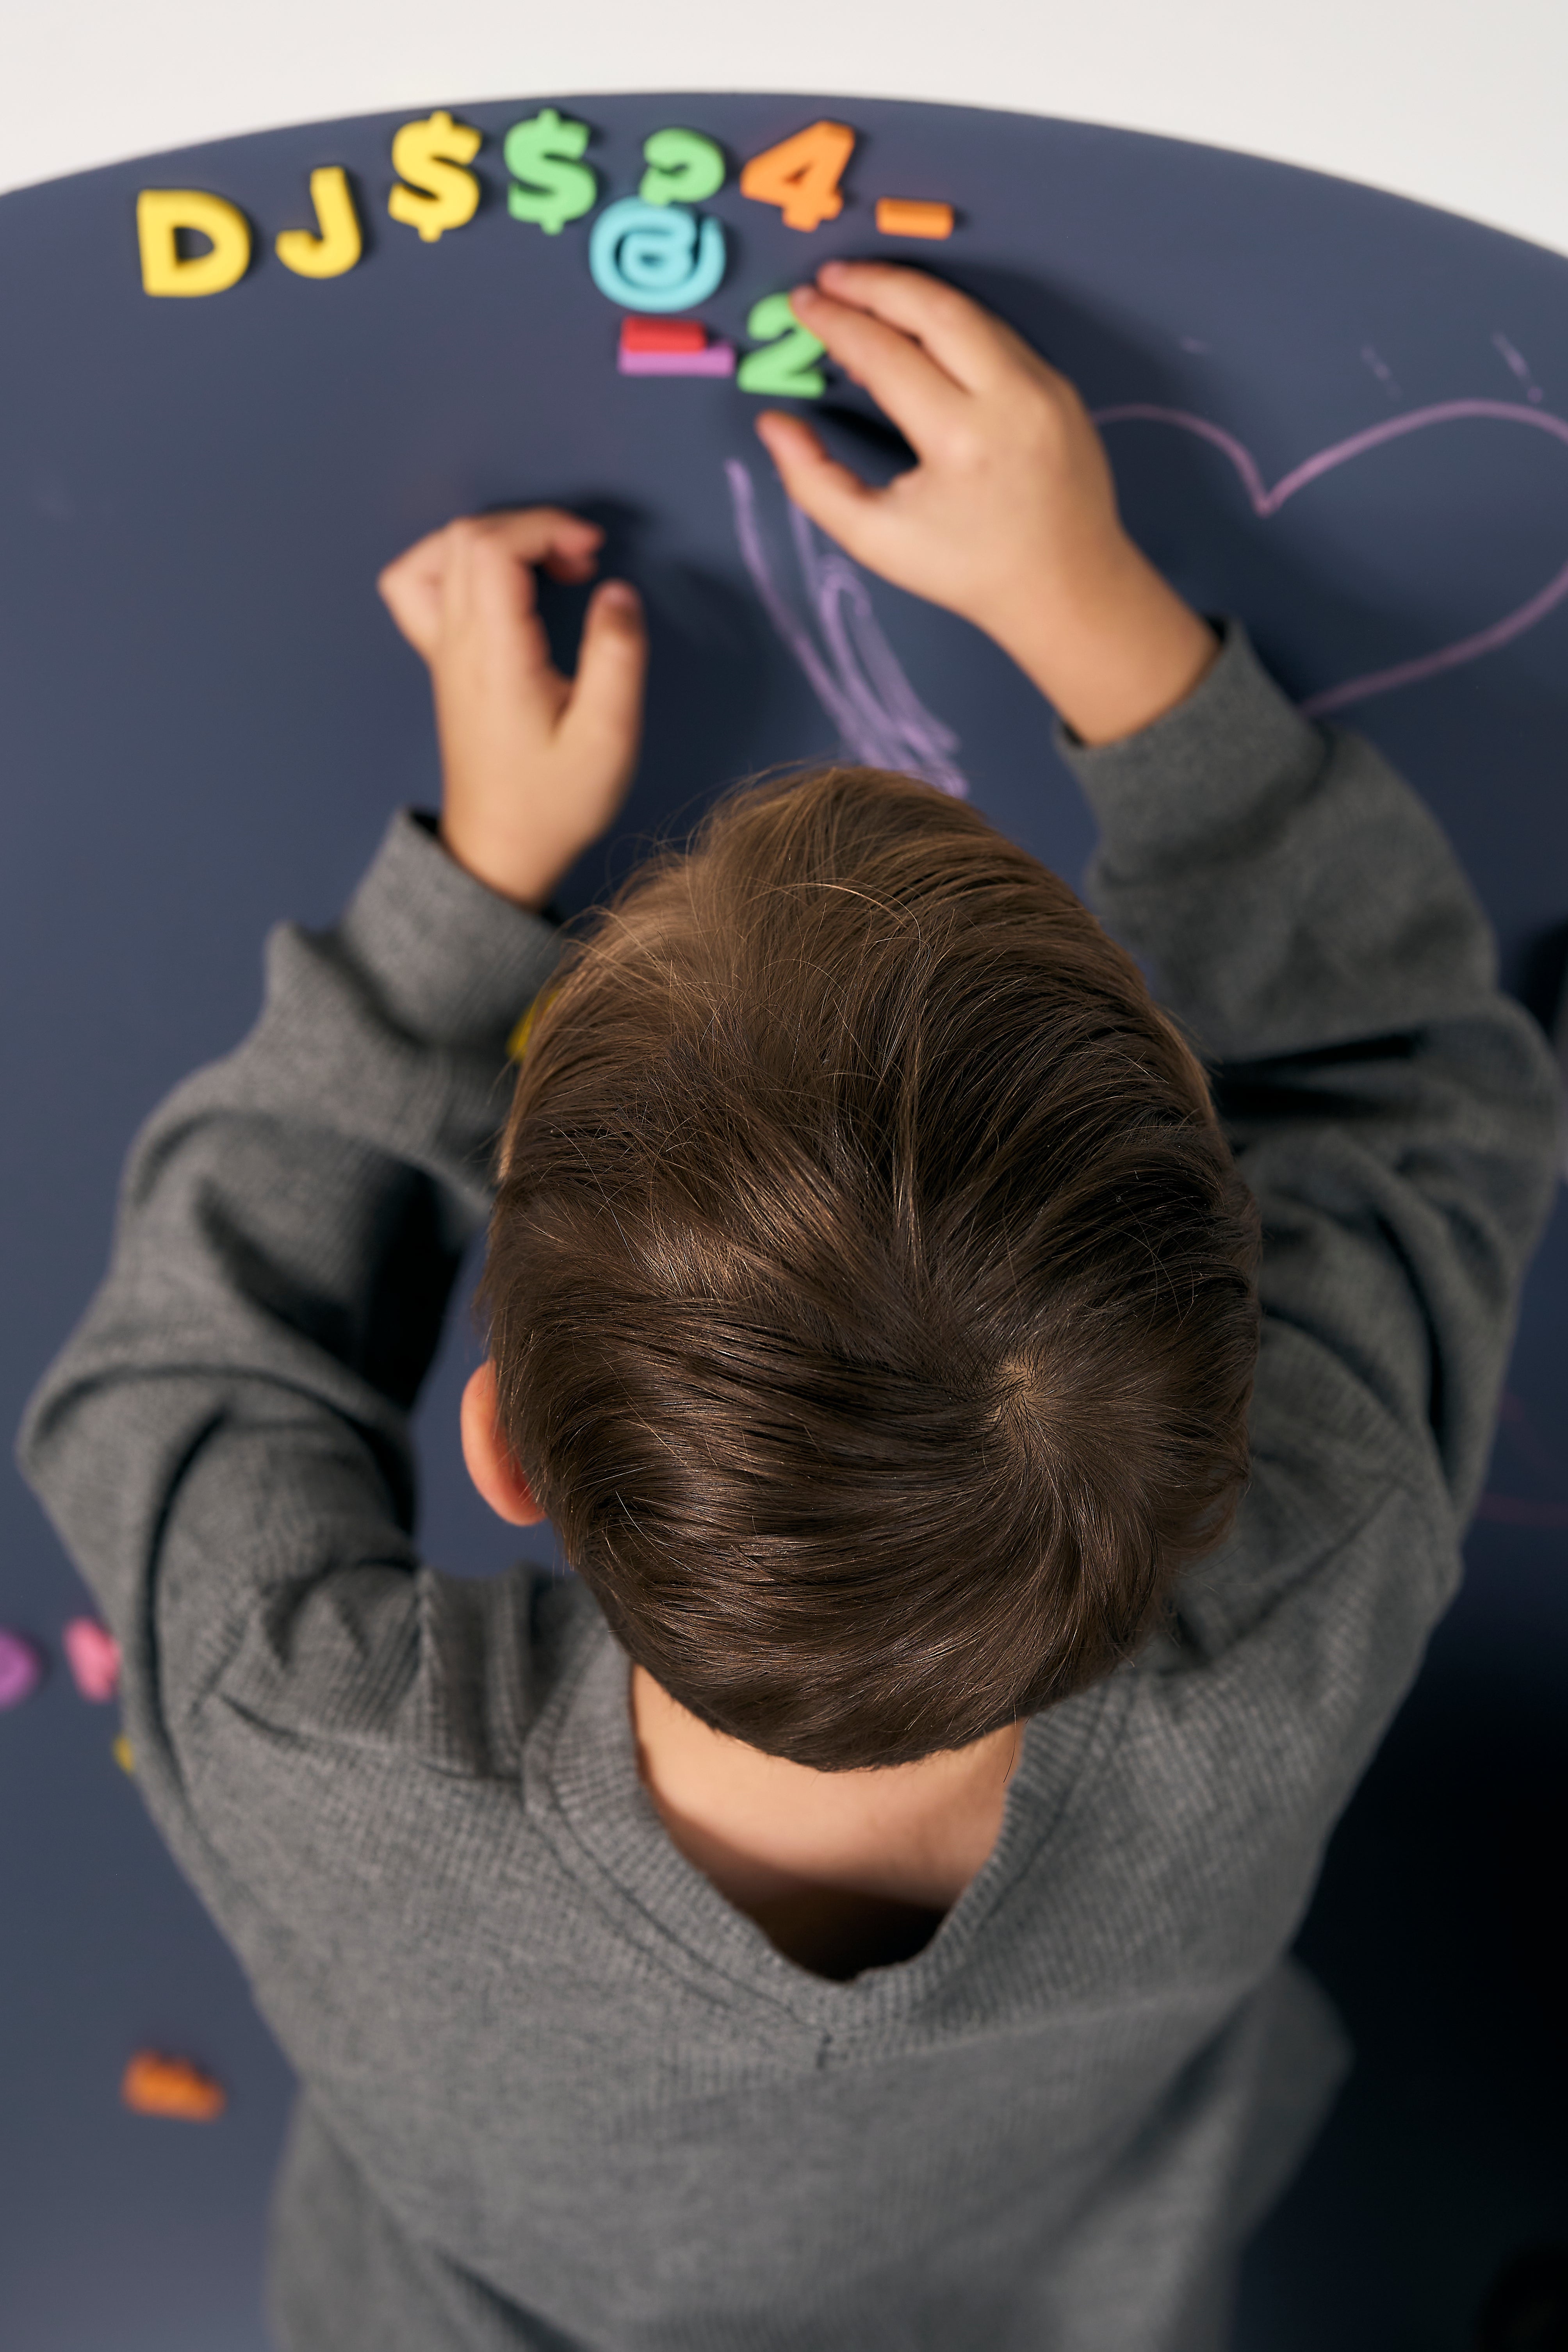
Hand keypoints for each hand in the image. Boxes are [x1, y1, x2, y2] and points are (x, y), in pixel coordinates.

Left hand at [378, 508, 646, 908]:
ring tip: (545, 566)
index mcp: (495, 656)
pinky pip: (422, 584)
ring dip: (498, 539)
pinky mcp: (444, 661)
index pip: (493, 547)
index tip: (593, 553)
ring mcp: (442, 651)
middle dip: (530, 528)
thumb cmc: (555, 802)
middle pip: (467, 536)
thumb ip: (617, 657)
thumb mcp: (607, 738)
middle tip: (582, 563)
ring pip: (441, 551)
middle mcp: (457, 644)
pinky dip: (457, 563)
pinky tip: (499, 582)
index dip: (545, 528)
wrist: (500, 851)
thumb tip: (617, 591)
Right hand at [754, 264, 1216, 744]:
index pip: (886, 354)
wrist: (1066, 586)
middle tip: (830, 277)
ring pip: (969, 313)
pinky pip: (996, 334)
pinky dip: (950, 320)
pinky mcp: (1060, 385)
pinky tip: (916, 328)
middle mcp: (1010, 400)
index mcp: (962, 440)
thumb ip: (813, 481)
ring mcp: (1044, 386)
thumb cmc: (967, 569)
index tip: (802, 305)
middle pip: (934, 309)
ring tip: (864, 292)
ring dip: (913, 293)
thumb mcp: (876, 540)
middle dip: (874, 283)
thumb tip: (773, 424)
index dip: (837, 323)